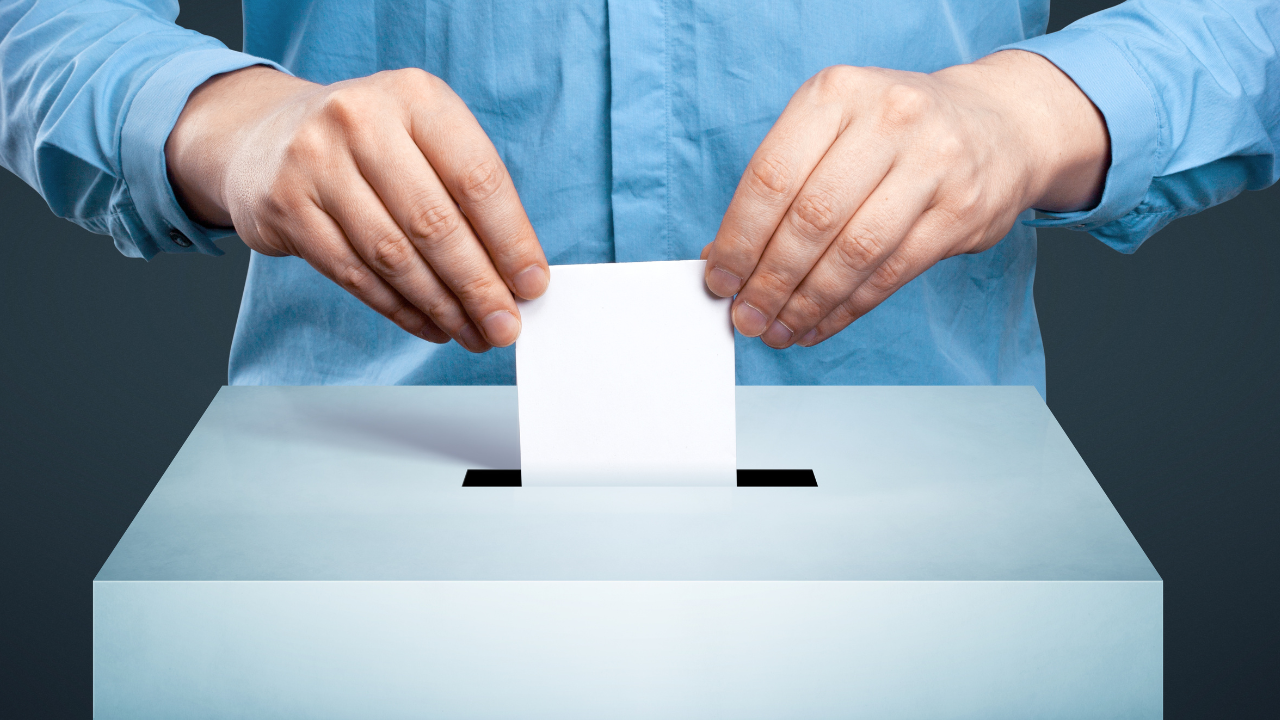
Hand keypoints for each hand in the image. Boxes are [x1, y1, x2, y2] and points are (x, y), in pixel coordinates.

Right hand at [166, 66, 548, 351]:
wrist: (265, 134)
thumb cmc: (369, 144)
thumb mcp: (422, 138)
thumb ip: (467, 194)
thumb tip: (515, 273)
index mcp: (416, 96)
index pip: (478, 179)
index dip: (511, 241)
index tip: (532, 285)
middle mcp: (362, 120)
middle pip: (435, 223)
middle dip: (478, 286)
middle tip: (504, 325)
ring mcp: (315, 162)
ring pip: (393, 255)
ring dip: (441, 306)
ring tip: (471, 333)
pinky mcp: (285, 205)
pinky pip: (353, 273)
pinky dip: (398, 308)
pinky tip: (428, 324)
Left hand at [702, 50, 1108, 347]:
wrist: (999, 125)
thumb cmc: (896, 134)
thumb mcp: (835, 130)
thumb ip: (783, 186)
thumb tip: (726, 260)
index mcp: (837, 93)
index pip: (772, 176)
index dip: (740, 238)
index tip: (720, 280)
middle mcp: (888, 118)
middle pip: (811, 218)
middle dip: (770, 280)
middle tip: (748, 317)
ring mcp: (933, 161)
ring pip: (854, 251)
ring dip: (808, 302)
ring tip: (779, 329)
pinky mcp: (963, 209)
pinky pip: (892, 273)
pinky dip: (848, 308)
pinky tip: (820, 323)